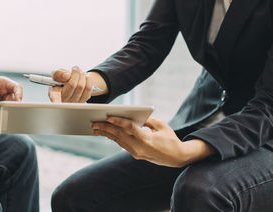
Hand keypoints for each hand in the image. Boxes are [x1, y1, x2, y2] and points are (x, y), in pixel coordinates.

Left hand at [0, 75, 21, 123]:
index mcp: (5, 84)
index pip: (17, 88)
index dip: (19, 94)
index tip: (17, 101)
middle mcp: (8, 94)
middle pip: (13, 103)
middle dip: (2, 110)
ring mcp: (6, 103)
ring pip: (8, 112)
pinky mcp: (2, 110)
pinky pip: (3, 117)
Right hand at [48, 66, 106, 102]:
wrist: (71, 81)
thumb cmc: (62, 79)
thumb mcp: (56, 74)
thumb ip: (58, 74)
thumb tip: (67, 76)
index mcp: (54, 93)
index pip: (54, 97)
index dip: (55, 99)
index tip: (56, 102)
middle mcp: (64, 100)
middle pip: (72, 85)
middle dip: (76, 73)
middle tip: (75, 69)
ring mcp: (74, 102)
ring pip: (82, 86)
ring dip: (83, 75)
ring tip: (80, 72)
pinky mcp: (83, 101)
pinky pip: (89, 88)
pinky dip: (88, 79)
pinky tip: (85, 77)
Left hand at [92, 117, 215, 166]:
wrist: (177, 157)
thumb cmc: (170, 139)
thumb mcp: (161, 125)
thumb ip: (147, 120)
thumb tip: (134, 115)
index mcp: (147, 139)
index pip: (129, 128)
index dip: (118, 121)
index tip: (108, 116)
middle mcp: (140, 148)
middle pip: (120, 136)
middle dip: (106, 128)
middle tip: (94, 122)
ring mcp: (137, 153)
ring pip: (118, 141)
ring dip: (106, 134)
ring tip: (96, 128)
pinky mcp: (136, 155)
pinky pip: (122, 144)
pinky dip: (114, 138)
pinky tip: (106, 133)